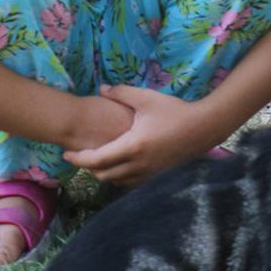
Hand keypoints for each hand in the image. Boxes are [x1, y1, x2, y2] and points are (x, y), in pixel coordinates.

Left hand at [63, 85, 217, 185]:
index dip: (78, 158)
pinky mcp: (156, 176)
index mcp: (132, 147)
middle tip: (80, 155)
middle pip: (103, 175)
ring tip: (98, 160)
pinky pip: (130, 182)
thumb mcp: (147, 98)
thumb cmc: (174, 111)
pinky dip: (119, 176)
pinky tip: (119, 164)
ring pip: (116, 181)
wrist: (204, 128)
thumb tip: (101, 88)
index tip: (66, 153)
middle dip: (88, 167)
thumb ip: (121, 93)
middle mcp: (137, 165)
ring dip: (104, 173)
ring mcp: (148, 173)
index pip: (96, 160)